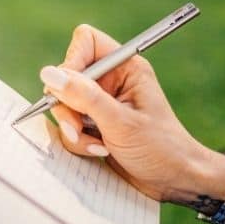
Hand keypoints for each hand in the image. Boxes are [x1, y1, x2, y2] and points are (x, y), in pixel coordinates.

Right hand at [39, 24, 224, 202]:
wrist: (175, 181)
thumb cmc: (161, 148)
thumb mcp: (120, 122)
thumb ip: (84, 97)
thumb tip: (49, 74)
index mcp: (125, 68)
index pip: (86, 42)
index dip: (72, 61)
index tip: (69, 89)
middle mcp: (111, 81)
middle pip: (67, 77)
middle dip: (68, 106)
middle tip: (78, 127)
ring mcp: (101, 104)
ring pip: (64, 105)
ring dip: (73, 129)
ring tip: (96, 145)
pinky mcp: (94, 125)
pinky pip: (69, 126)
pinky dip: (78, 142)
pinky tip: (99, 150)